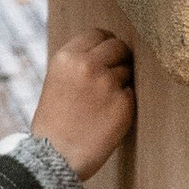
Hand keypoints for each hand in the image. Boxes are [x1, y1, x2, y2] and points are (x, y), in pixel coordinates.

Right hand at [32, 28, 134, 180]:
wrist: (56, 155)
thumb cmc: (55, 120)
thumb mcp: (57, 79)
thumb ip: (80, 61)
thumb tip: (110, 46)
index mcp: (67, 57)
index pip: (99, 34)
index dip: (105, 45)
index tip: (106, 56)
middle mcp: (88, 65)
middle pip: (118, 46)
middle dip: (118, 59)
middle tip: (111, 77)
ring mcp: (108, 84)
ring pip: (128, 70)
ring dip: (121, 82)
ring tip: (102, 103)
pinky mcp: (124, 103)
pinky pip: (132, 93)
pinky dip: (124, 103)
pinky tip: (108, 117)